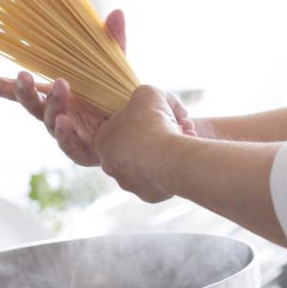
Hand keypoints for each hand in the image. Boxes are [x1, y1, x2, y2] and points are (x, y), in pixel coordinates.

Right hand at [0, 9, 194, 165]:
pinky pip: (69, 145)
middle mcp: (57, 114)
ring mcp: (68, 133)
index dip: (0, 86)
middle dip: (24, 92)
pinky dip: (66, 134)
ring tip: (61, 88)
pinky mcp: (82, 151)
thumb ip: (113, 42)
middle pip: (32, 105)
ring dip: (53, 104)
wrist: (141, 128)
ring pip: (51, 121)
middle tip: (24, 77)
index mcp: (56, 95)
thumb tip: (116, 12)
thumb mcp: (114, 66)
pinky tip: (66, 122)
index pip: (22, 91)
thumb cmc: (117, 97)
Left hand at [95, 85, 191, 202]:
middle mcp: (110, 165)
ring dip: (165, 150)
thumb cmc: (152, 122)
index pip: (120, 126)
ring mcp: (128, 182)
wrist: (168, 157)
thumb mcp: (147, 92)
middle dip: (155, 135)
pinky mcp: (147, 195)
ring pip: (148, 162)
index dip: (141, 117)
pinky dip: (170, 167)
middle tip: (176, 125)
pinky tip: (182, 157)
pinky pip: (160, 178)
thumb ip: (146, 94)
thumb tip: (161, 102)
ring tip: (184, 139)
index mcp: (102, 141)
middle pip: (135, 145)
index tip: (156, 114)